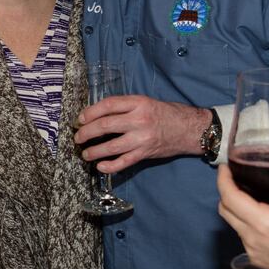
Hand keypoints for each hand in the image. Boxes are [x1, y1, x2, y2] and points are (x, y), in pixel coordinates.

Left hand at [75, 96, 207, 173]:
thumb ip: (125, 107)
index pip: (107, 105)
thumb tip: (98, 115)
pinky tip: (100, 166)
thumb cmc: (166, 113)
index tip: (80, 119)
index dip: (90, 112)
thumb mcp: (145, 102)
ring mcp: (142, 138)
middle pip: (105, 125)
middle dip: (87, 132)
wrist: (189, 129)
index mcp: (138, 103)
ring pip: (111, 146)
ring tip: (85, 153)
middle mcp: (139, 120)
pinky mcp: (145, 153)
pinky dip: (110, 166)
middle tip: (78, 137)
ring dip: (94, 151)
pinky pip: (124, 162)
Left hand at [216, 150, 268, 268]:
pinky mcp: (259, 262)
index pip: (231, 198)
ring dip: (236, 209)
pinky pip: (244, 238)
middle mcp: (254, 239)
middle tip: (236, 177)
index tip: (225, 168)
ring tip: (249, 193)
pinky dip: (245, 224)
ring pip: (234, 225)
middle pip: (225, 211)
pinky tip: (259, 215)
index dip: (223, 180)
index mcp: (266, 223)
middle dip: (226, 192)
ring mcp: (254, 253)